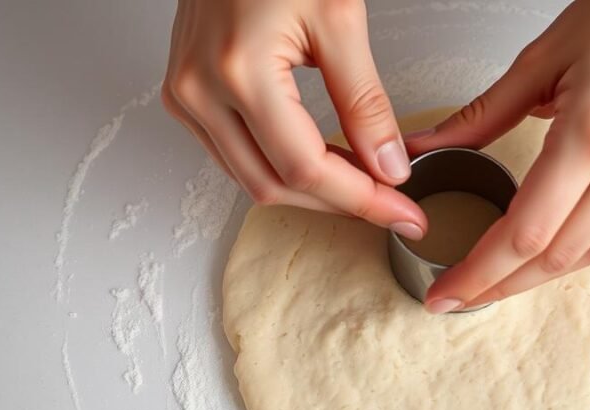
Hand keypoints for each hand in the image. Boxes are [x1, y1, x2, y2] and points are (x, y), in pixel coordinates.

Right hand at [162, 0, 425, 238]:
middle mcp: (200, 90)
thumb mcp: (339, 18)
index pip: (305, 167)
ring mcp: (186, 95)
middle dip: (339, 202)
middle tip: (393, 205)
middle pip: (275, 185)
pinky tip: (322, 163)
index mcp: (238, 71)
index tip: (403, 211)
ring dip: (311, 190)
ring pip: (252, 179)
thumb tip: (388, 166)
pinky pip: (235, 156)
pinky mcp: (186, 94)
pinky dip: (282, 168)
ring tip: (363, 184)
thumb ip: (365, 102)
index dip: (360, 199)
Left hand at [407, 0, 589, 312]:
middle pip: (554, 258)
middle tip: (459, 297)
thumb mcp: (542, 57)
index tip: (445, 293)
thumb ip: (483, 115)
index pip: (524, 232)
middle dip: (500, 286)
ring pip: (589, 256)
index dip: (479, 272)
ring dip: (538, 276)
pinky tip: (550, 251)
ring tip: (497, 279)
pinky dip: (579, 252)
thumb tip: (428, 147)